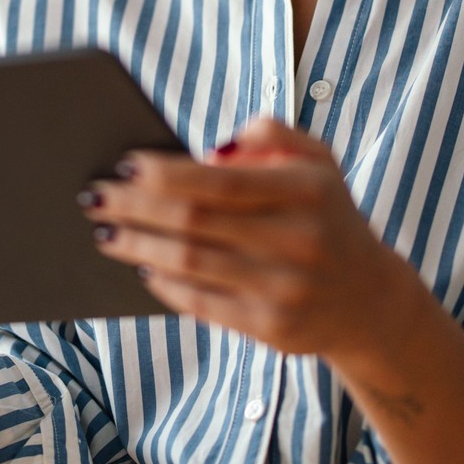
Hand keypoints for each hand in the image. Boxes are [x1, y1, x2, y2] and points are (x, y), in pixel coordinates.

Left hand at [77, 115, 401, 357]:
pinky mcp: (273, 330)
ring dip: (137, 246)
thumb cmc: (326, 216)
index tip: (123, 164)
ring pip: (191, 263)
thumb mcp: (317, 161)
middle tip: (93, 196)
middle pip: (194, 221)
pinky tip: (141, 265)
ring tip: (104, 232)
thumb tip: (209, 151)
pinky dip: (164, 284)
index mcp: (306, 190)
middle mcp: (299, 239)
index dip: (164, 173)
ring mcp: (286, 288)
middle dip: (134, 208)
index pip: (219, 180)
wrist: (370, 301)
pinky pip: (202, 304)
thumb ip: (272, 133)